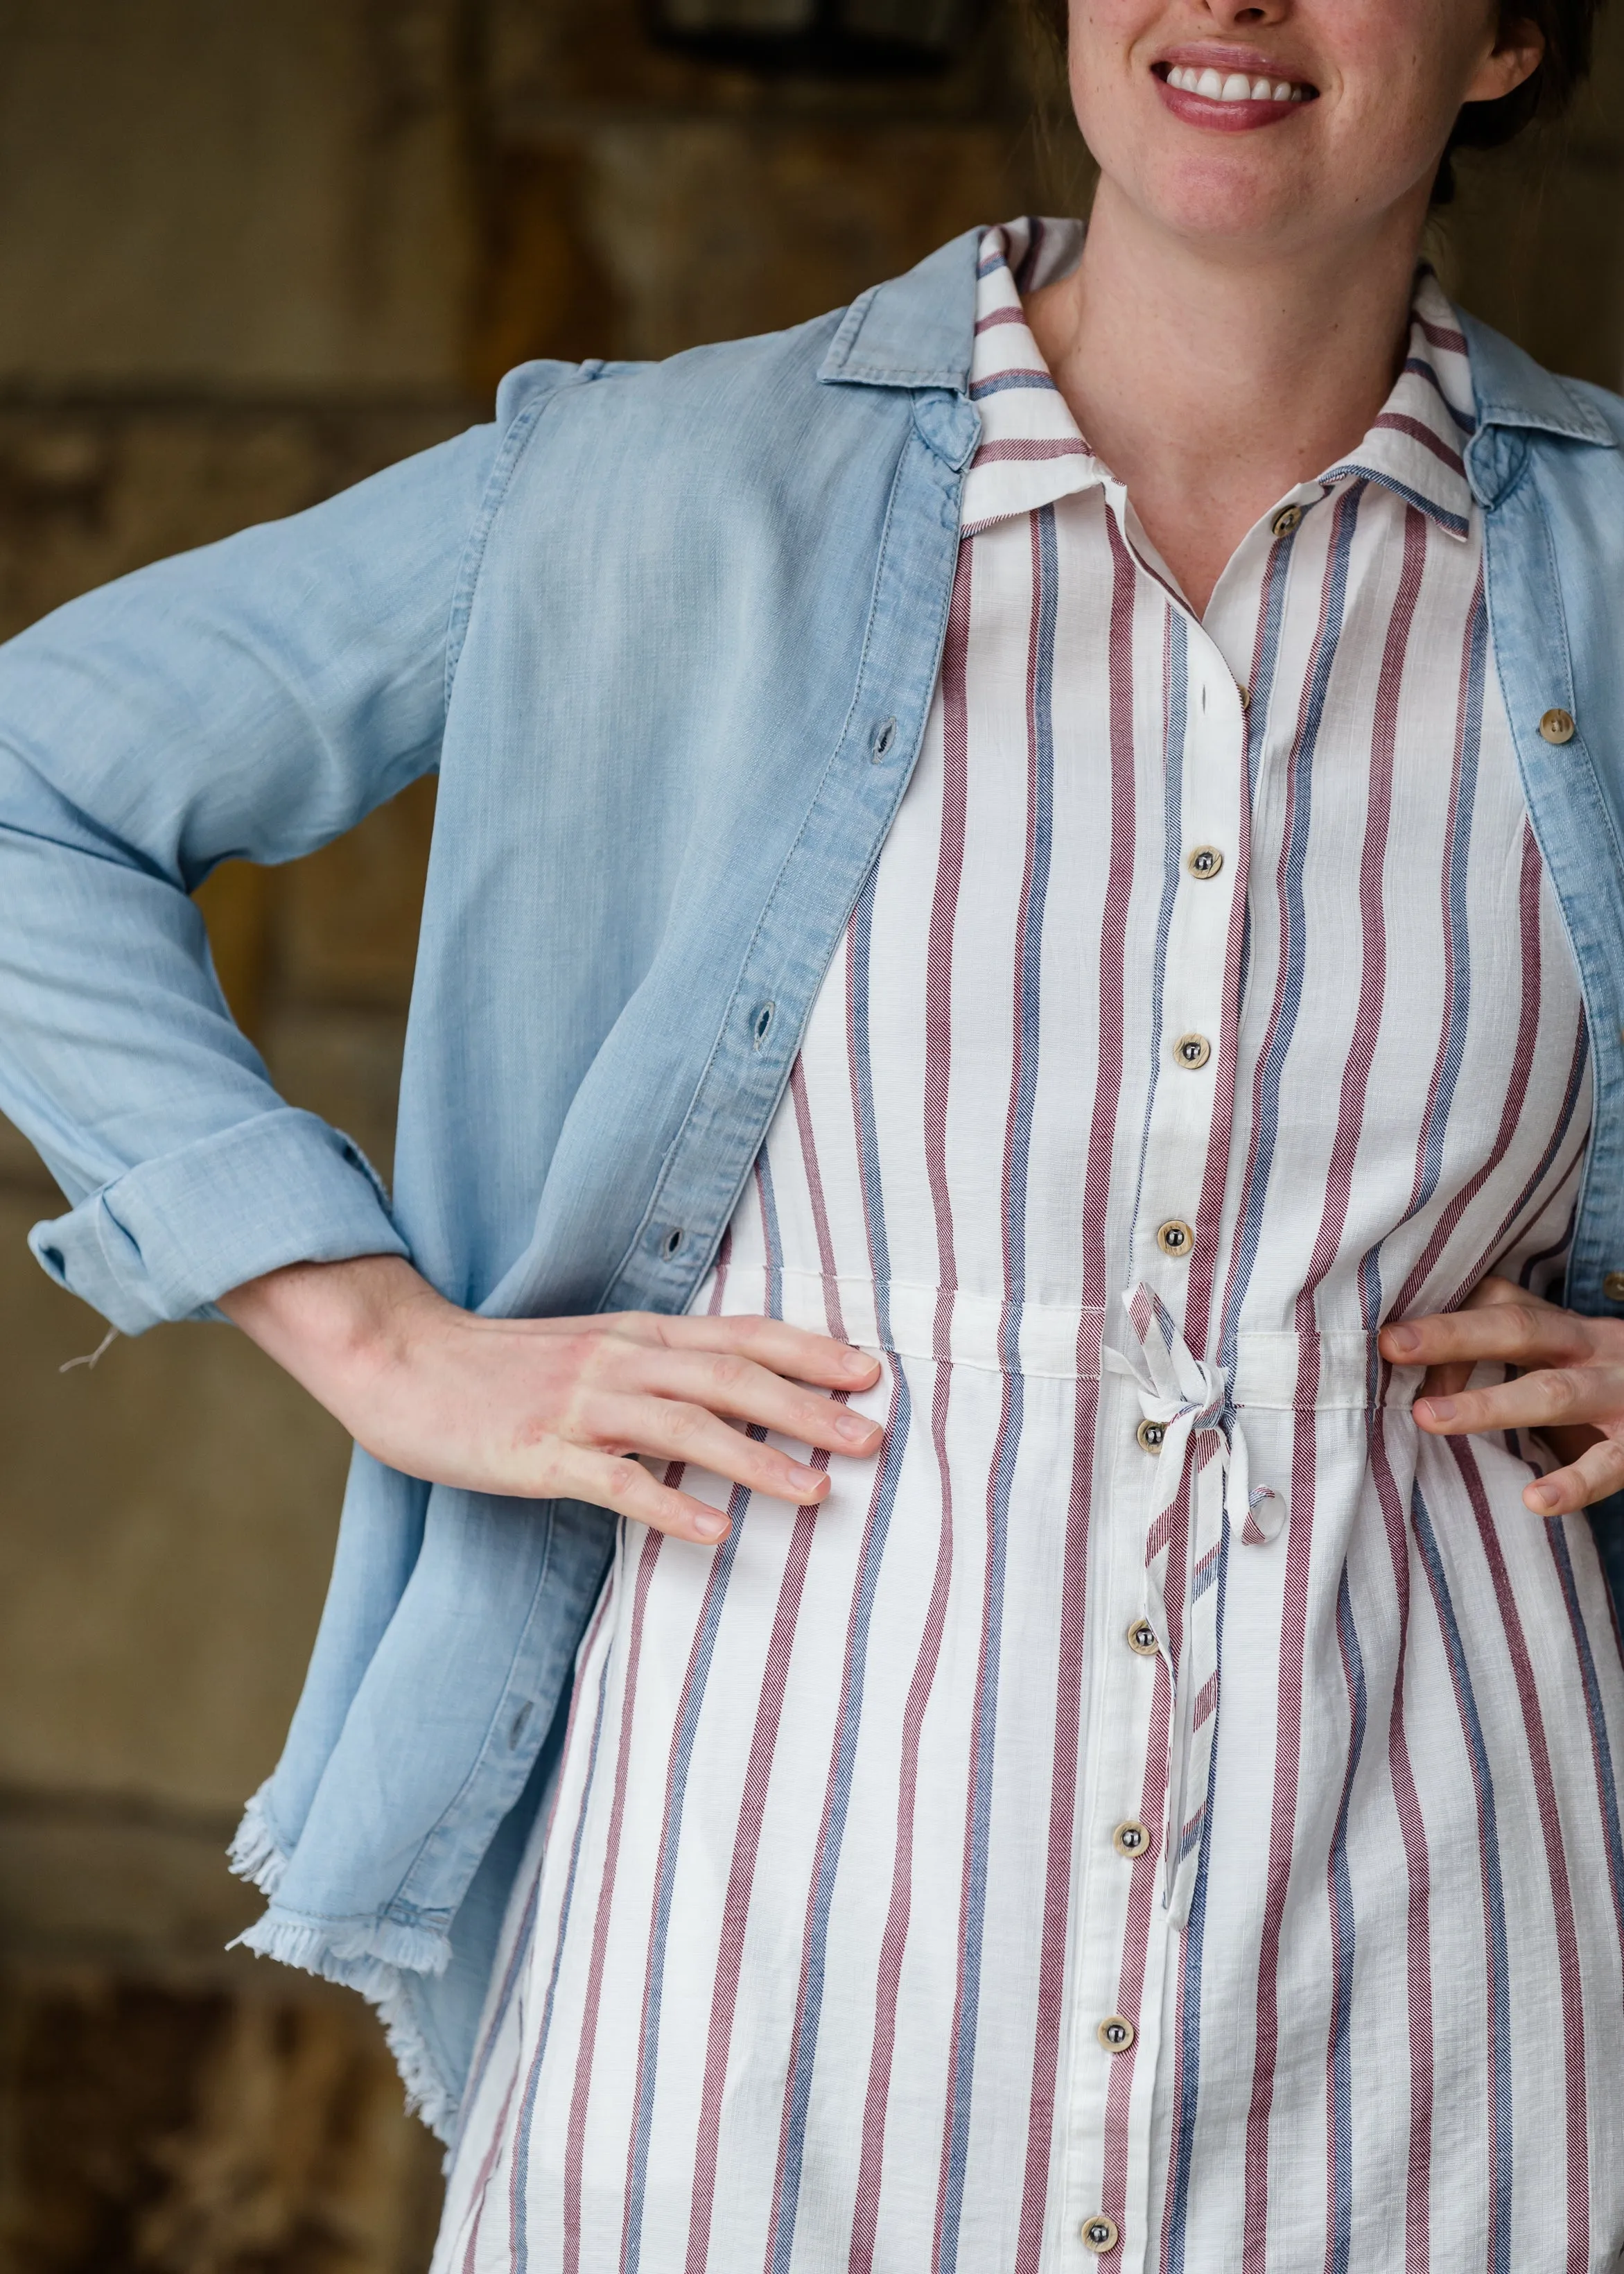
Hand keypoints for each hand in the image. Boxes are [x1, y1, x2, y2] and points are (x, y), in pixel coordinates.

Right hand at [219, 1253, 882, 1544]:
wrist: (400, 1360)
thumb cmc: (498, 1366)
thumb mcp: (589, 1352)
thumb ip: (654, 1370)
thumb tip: (730, 1399)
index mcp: (635, 1335)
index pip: (740, 1336)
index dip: (809, 1352)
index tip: (871, 1373)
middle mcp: (618, 1361)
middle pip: (731, 1377)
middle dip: (808, 1406)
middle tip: (875, 1437)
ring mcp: (578, 1406)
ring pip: (685, 1426)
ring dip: (757, 1456)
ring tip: (818, 1490)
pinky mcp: (538, 1453)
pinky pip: (614, 1482)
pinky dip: (669, 1504)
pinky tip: (715, 1531)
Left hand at [1377, 1274, 1623, 1514]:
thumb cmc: (1605, 1381)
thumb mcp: (1565, 1356)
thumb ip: (1503, 1353)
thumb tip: (1414, 1375)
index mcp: (1568, 1327)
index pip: (1503, 1306)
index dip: (1447, 1323)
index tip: (1390, 1346)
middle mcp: (1595, 1350)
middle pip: (1521, 1330)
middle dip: (1454, 1336)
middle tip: (1391, 1346)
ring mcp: (1622, 1396)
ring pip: (1555, 1392)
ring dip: (1490, 1403)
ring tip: (1428, 1419)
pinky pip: (1608, 1466)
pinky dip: (1573, 1485)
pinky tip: (1535, 1501)